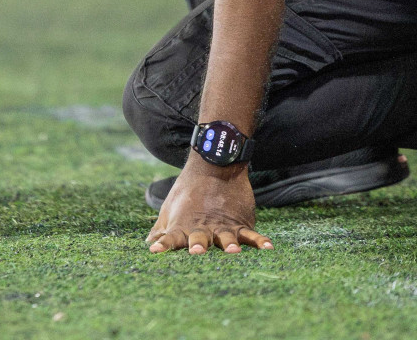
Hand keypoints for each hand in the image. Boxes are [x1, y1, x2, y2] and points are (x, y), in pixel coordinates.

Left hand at [145, 159, 273, 254]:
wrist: (214, 164)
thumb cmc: (188, 190)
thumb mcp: (170, 207)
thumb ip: (161, 229)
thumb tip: (149, 244)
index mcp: (183, 225)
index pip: (170, 238)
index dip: (163, 244)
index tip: (155, 251)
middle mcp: (202, 227)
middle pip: (199, 238)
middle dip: (198, 245)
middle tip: (197, 250)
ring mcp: (223, 225)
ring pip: (226, 237)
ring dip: (228, 244)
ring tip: (233, 251)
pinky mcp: (240, 222)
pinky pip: (251, 234)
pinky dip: (260, 240)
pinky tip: (268, 247)